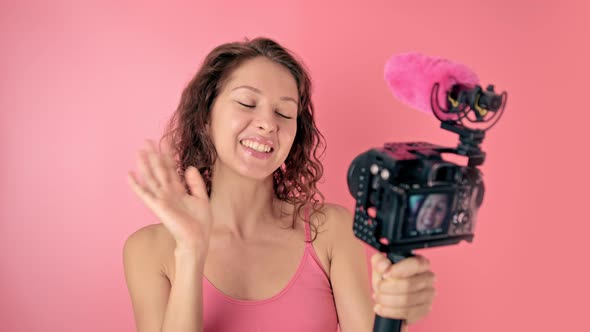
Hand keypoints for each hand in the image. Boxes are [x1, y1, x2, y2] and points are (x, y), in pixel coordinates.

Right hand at [127, 139, 212, 254]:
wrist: (196, 239)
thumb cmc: (199, 222)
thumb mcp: (201, 198)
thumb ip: (195, 183)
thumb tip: (189, 167)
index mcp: (178, 190)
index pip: (171, 169)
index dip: (168, 156)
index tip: (165, 142)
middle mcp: (168, 192)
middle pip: (158, 169)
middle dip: (153, 155)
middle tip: (146, 140)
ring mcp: (161, 198)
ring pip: (151, 177)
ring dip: (144, 164)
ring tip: (138, 151)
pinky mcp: (157, 206)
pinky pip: (144, 193)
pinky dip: (136, 184)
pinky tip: (129, 175)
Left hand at [371, 253, 435, 327]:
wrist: (388, 294)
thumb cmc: (387, 277)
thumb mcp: (380, 266)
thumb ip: (379, 261)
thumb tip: (383, 266)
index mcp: (421, 263)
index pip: (415, 264)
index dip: (398, 270)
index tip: (384, 274)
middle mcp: (429, 278)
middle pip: (409, 285)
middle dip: (388, 288)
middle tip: (378, 288)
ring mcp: (429, 295)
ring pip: (407, 301)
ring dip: (387, 300)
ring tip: (378, 297)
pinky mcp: (425, 310)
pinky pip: (407, 313)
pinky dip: (390, 311)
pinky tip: (381, 308)